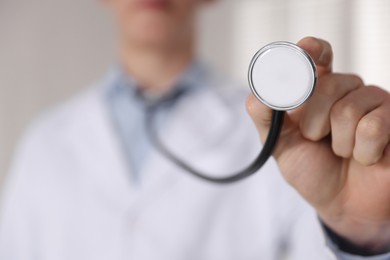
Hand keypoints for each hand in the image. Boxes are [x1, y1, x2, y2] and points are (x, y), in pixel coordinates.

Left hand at [246, 37, 389, 252]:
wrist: (340, 203)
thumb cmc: (311, 169)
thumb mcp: (279, 144)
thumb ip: (265, 117)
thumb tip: (258, 92)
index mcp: (316, 90)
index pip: (316, 55)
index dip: (311, 50)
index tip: (305, 50)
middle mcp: (346, 89)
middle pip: (327, 85)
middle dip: (313, 123)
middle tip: (317, 139)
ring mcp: (372, 102)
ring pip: (348, 109)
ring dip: (338, 142)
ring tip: (342, 151)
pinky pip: (373, 127)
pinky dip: (362, 152)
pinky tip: (365, 157)